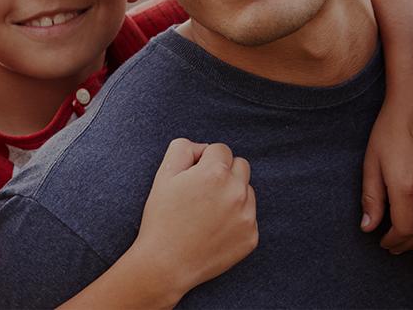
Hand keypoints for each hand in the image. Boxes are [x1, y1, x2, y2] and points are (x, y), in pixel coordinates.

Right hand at [128, 138, 256, 293]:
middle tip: (202, 192)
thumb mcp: (163, 175)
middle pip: (241, 166)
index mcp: (215, 172)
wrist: (166, 264)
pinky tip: (214, 230)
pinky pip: (249, 217)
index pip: (221, 149)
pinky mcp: (251, 237)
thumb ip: (183, 148)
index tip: (192, 177)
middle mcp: (236, 191)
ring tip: (207, 213)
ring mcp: (247, 216)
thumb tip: (203, 148)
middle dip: (224, 172)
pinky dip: (235, 220)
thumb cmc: (161, 218)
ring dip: (232, 194)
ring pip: (247, 191)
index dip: (204, 160)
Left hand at [361, 105, 412, 252]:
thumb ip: (371, 198)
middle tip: (393, 247)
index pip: (404, 229)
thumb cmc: (390, 129)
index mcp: (406, 186)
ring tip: (407, 241)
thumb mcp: (372, 162)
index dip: (393, 241)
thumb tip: (368, 228)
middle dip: (406, 243)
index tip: (382, 242)